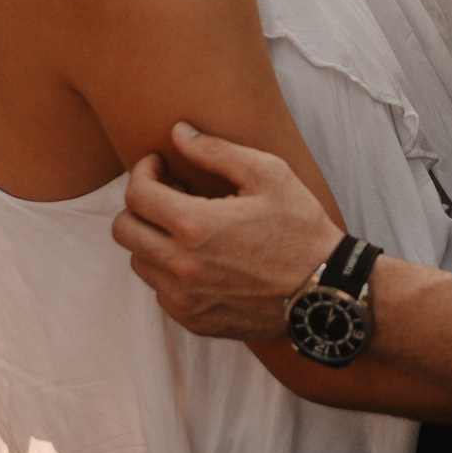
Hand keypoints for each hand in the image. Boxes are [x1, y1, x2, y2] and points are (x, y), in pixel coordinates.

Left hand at [113, 123, 344, 343]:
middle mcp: (180, 266)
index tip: (160, 165)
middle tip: (170, 194)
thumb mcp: (269, 175)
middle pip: (124, 229)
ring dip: (153, 238)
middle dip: (140, 204)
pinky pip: (160, 290)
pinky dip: (170, 269)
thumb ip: (216, 150)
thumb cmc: (302, 229)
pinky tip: (201, 257)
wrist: (326, 292)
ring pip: (138, 261)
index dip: (143, 171)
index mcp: (195, 226)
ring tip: (187, 227)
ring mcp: (184, 299)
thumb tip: (178, 132)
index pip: (136, 194)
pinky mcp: (193, 320)